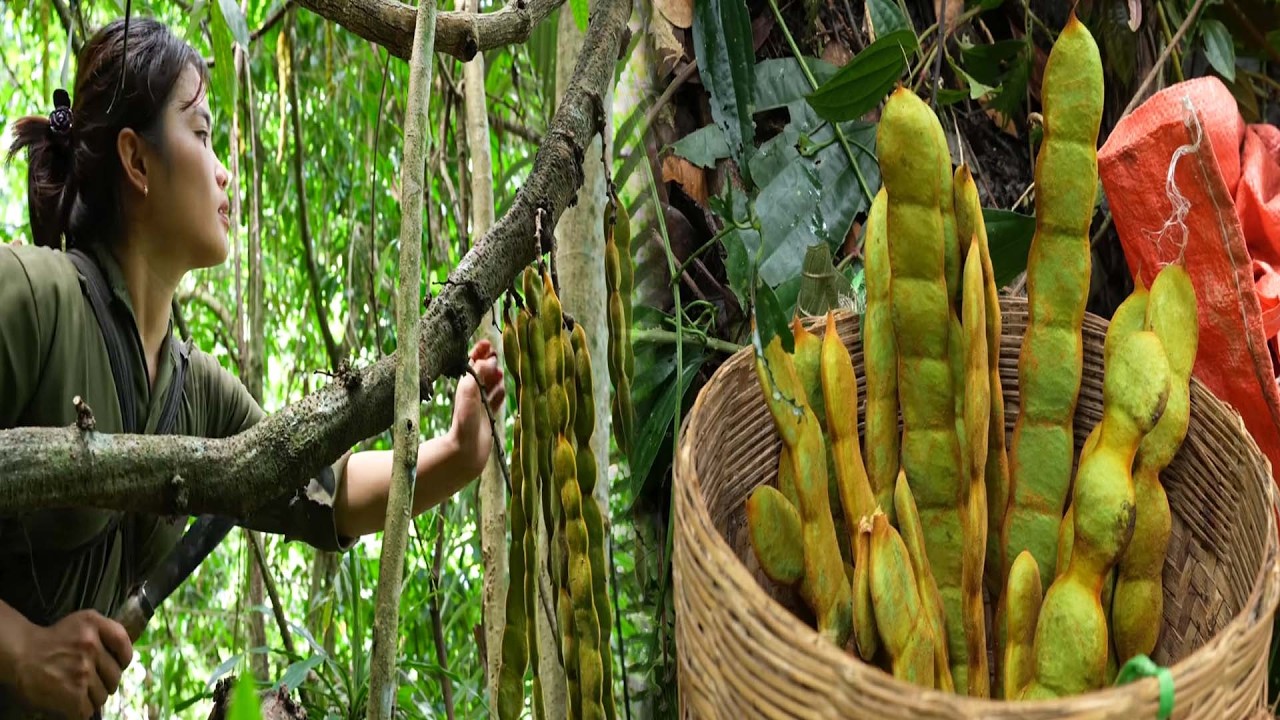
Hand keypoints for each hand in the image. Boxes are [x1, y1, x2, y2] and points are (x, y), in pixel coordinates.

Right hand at [12, 609, 132, 718]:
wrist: (20, 655)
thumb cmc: (52, 639)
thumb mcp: (83, 622)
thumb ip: (106, 631)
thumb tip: (125, 655)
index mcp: (94, 624)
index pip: (125, 646)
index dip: (123, 659)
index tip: (117, 664)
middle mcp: (91, 646)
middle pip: (115, 676)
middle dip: (107, 681)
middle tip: (93, 681)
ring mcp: (82, 671)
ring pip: (103, 695)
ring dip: (94, 696)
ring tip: (79, 691)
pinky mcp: (73, 694)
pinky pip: (88, 709)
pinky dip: (82, 709)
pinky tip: (72, 701)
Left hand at [449, 339, 505, 477]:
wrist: (465, 452)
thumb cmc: (464, 422)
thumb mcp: (469, 393)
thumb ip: (479, 374)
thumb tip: (490, 359)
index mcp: (465, 386)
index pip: (472, 363)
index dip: (479, 352)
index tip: (487, 342)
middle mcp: (472, 394)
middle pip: (481, 373)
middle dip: (489, 362)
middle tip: (497, 353)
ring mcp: (480, 406)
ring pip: (490, 386)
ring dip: (495, 377)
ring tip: (501, 372)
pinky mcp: (488, 417)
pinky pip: (495, 401)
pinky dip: (500, 394)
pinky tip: (503, 390)